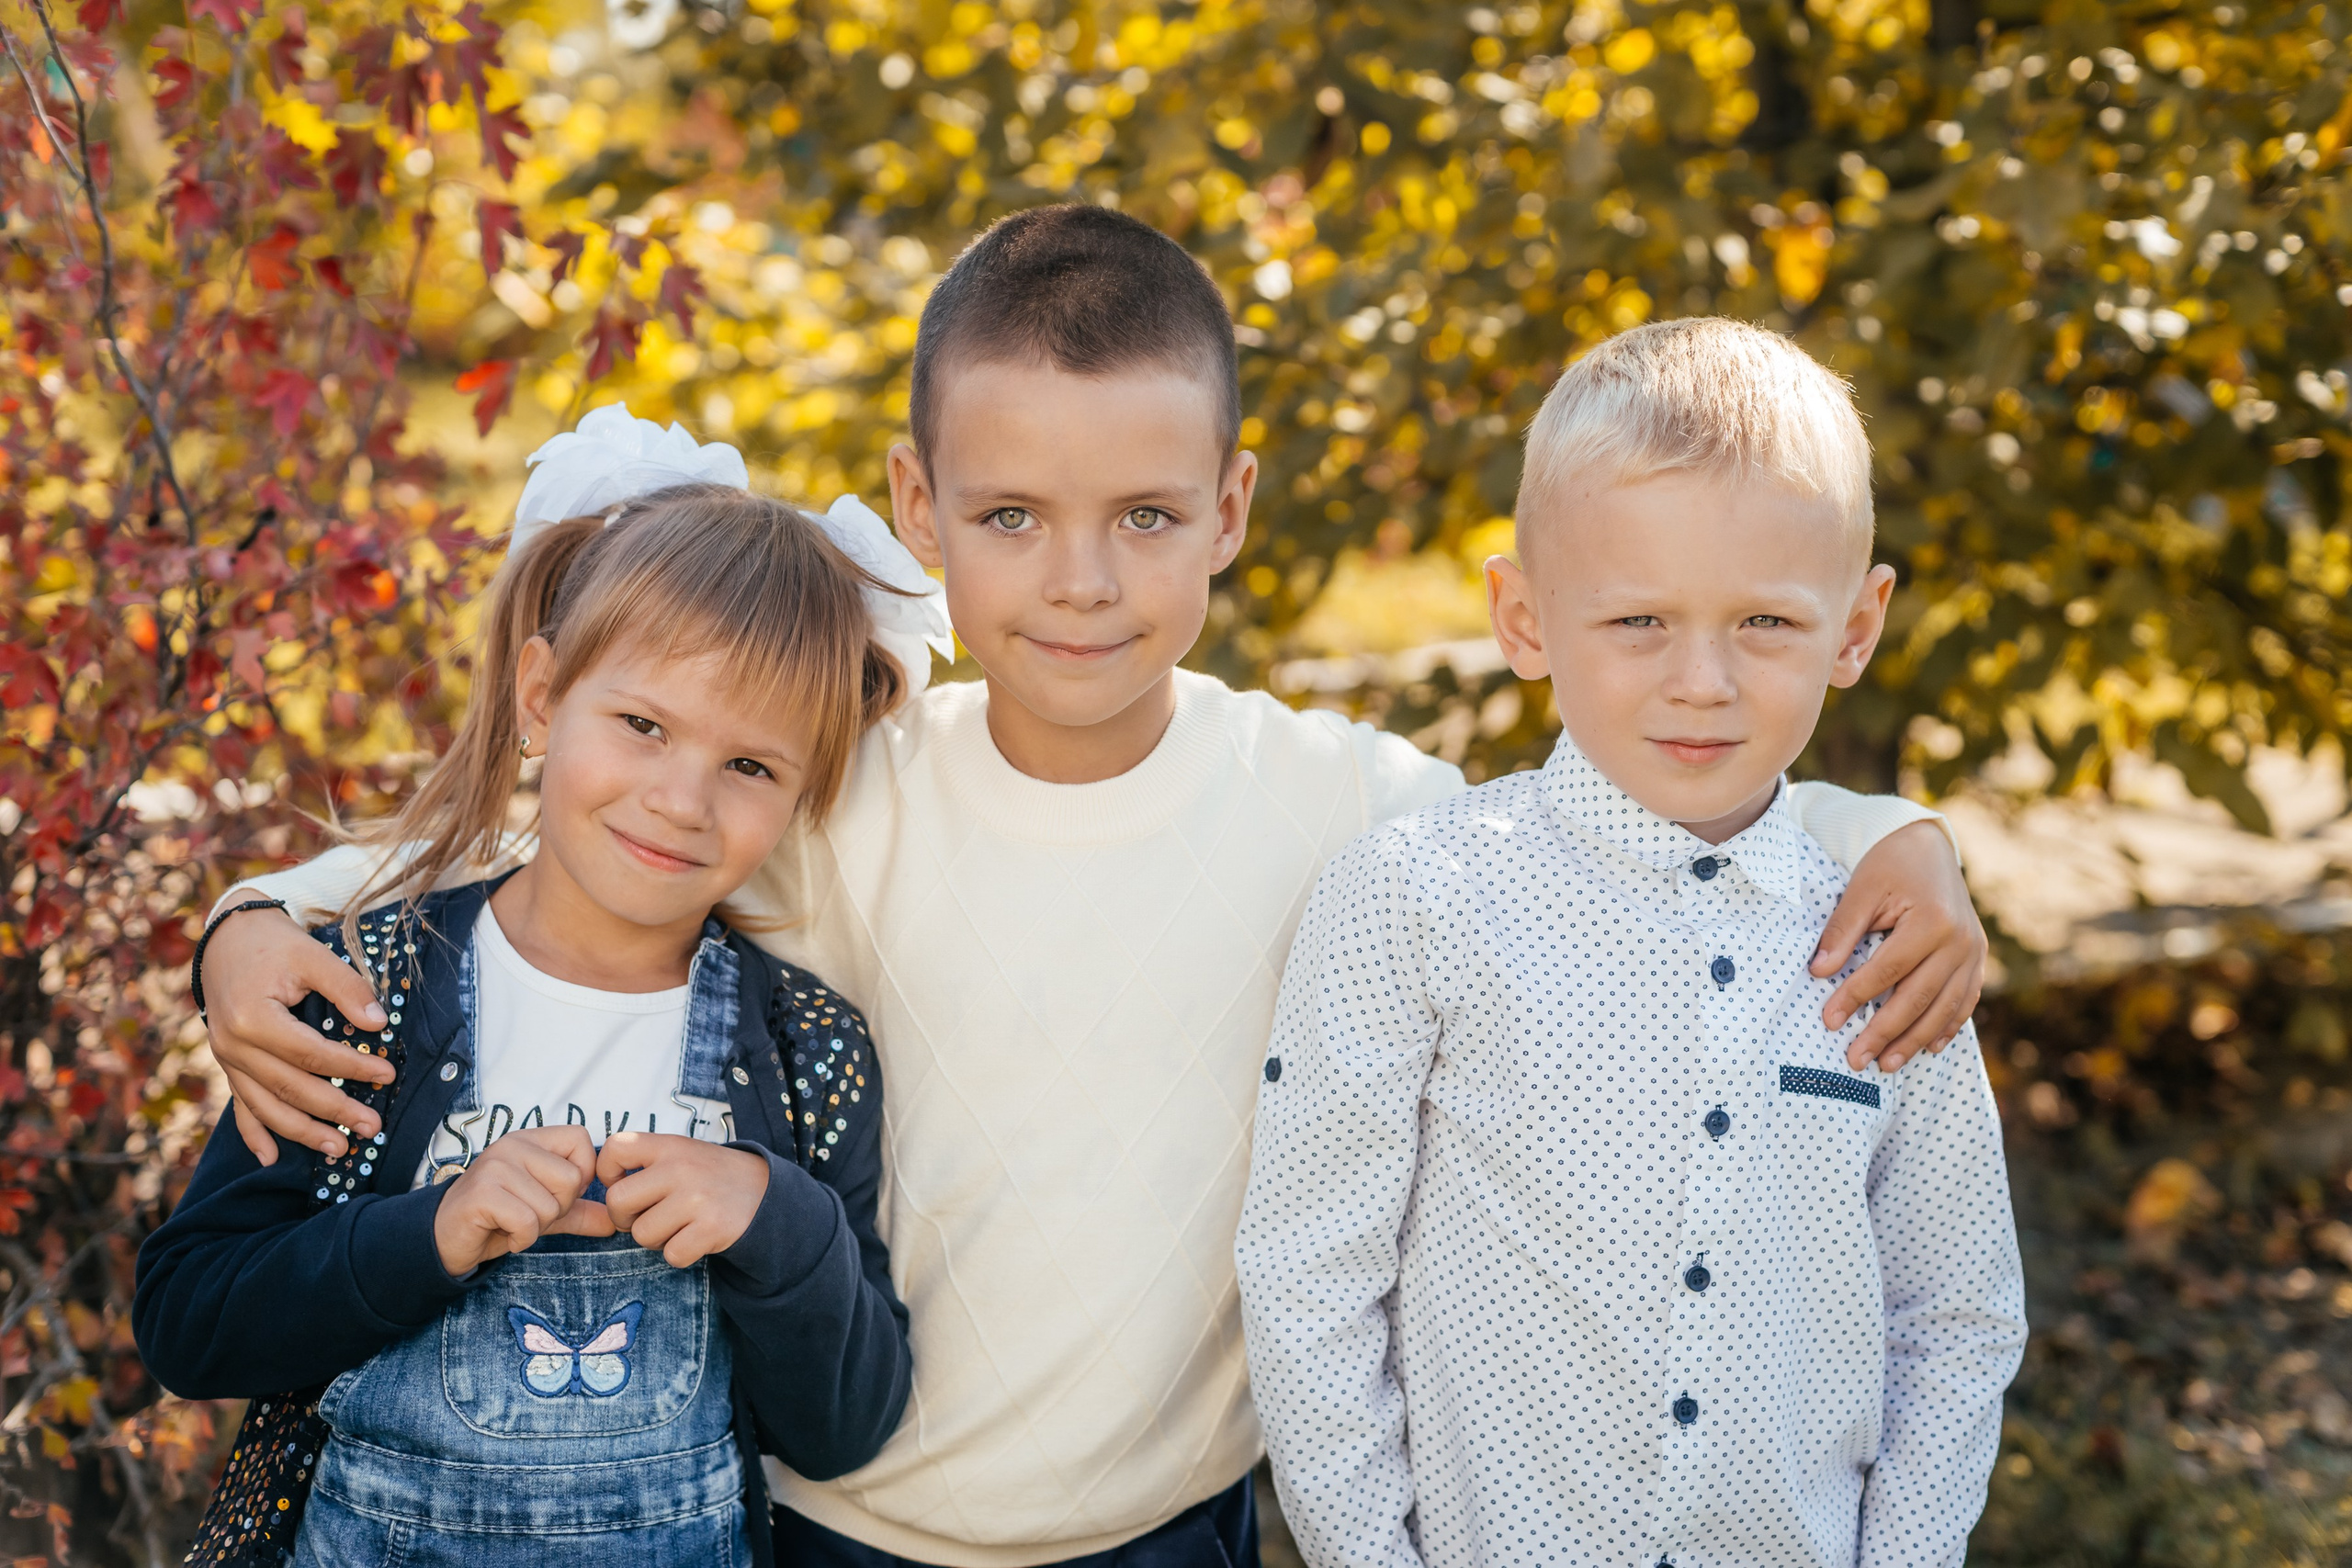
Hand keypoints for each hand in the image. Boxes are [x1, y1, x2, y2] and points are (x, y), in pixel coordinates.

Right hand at [205, 904, 395, 1164]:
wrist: (227, 938)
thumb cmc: (273, 945)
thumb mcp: (312, 955)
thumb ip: (347, 988)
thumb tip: (379, 1024)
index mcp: (252, 1018)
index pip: (311, 1054)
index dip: (351, 1066)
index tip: (387, 1075)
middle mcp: (232, 1045)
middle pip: (290, 1088)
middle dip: (334, 1111)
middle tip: (372, 1127)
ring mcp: (226, 1059)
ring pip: (265, 1106)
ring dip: (302, 1132)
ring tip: (339, 1148)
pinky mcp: (227, 1064)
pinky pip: (239, 1105)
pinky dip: (254, 1134)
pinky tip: (270, 1159)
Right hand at [432, 1125, 612, 1275]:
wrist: (444, 1239)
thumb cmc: (495, 1219)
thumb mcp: (544, 1212)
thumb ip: (578, 1212)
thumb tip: (614, 1222)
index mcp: (530, 1140)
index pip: (581, 1139)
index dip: (581, 1174)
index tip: (557, 1194)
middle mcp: (513, 1145)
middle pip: (571, 1179)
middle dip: (557, 1209)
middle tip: (528, 1213)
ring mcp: (495, 1167)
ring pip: (551, 1205)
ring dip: (536, 1227)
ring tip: (512, 1222)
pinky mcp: (482, 1194)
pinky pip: (527, 1222)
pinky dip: (521, 1239)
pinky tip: (504, 1234)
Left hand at [598, 1133, 770, 1268]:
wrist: (766, 1192)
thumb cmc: (711, 1176)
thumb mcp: (683, 1153)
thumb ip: (647, 1162)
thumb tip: (603, 1188)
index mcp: (670, 1146)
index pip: (615, 1149)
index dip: (607, 1172)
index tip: (622, 1183)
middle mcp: (681, 1168)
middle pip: (617, 1201)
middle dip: (625, 1218)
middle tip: (645, 1217)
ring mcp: (697, 1199)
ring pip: (642, 1234)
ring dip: (655, 1239)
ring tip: (677, 1226)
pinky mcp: (711, 1229)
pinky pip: (671, 1255)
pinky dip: (680, 1253)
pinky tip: (695, 1238)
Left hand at [1810, 819, 1985, 1072]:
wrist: (1929, 846)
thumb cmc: (1889, 865)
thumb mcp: (1861, 889)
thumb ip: (1842, 931)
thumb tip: (1819, 971)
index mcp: (1932, 920)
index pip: (1888, 969)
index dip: (1856, 996)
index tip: (1829, 1020)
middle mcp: (1961, 940)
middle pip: (1918, 997)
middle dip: (1885, 1032)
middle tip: (1856, 1060)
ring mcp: (1975, 952)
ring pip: (1944, 1007)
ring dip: (1915, 1039)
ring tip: (1887, 1065)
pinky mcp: (1979, 958)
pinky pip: (1965, 1000)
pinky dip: (1947, 1026)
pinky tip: (1927, 1047)